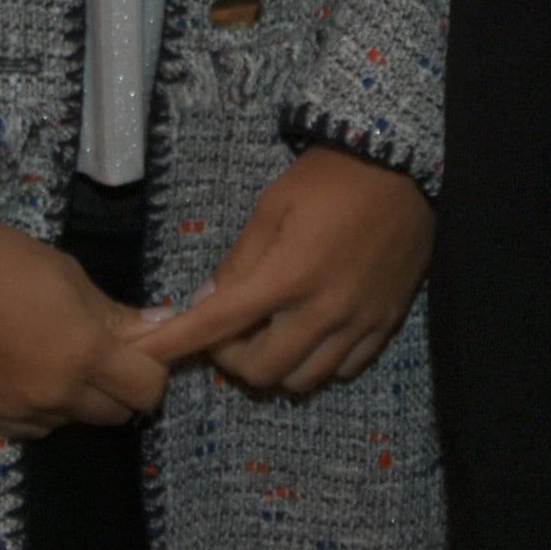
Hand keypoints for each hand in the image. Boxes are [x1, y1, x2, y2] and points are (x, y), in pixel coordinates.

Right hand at [0, 186, 174, 439]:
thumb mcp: (66, 274)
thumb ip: (114, 313)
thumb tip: (160, 327)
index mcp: (83, 354)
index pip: (147, 391)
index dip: (152, 370)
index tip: (139, 351)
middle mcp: (54, 395)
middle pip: (115, 415)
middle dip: (118, 387)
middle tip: (100, 353)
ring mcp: (16, 413)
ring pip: (71, 423)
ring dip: (76, 399)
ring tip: (52, 355)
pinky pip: (32, 427)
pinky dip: (39, 408)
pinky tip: (19, 370)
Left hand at [132, 147, 434, 397]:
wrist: (404, 169)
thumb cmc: (330, 178)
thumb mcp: (273, 206)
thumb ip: (240, 260)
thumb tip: (210, 300)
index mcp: (288, 276)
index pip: (219, 324)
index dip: (177, 345)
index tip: (146, 359)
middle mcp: (323, 312)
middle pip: (263, 372)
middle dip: (233, 358)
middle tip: (228, 332)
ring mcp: (358, 324)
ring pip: (303, 380)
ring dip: (275, 366)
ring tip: (269, 334)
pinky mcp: (385, 325)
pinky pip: (343, 370)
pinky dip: (317, 363)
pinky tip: (310, 335)